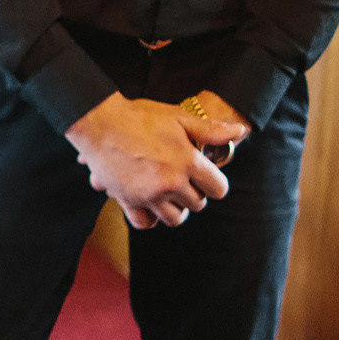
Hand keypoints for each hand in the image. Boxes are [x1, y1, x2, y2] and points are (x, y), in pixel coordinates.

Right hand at [64, 93, 238, 228]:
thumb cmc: (140, 116)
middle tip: (184, 180)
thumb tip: (239, 131)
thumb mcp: (178, 117)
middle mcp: (171, 182)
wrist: (99, 122)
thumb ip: (210, 130)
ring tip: (169, 194)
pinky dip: (151, 218)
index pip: (219, 189)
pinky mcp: (128, 200)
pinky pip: (145, 223)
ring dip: (176, 209)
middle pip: (198, 204)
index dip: (215, 183)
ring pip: (176, 218)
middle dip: (195, 194)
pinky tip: (151, 205)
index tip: (205, 176)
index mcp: (188, 162)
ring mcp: (149, 194)